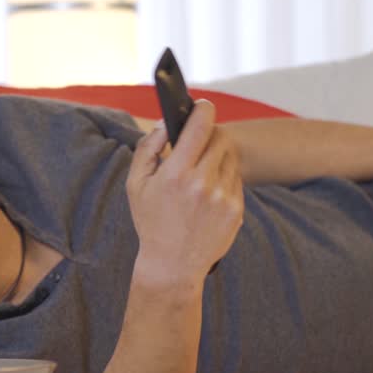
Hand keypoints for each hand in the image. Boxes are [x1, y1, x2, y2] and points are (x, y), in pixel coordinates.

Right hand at [126, 99, 243, 284]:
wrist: (172, 265)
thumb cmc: (151, 221)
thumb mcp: (136, 184)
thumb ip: (148, 148)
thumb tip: (165, 123)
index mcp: (176, 173)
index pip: (200, 125)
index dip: (203, 109)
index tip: (202, 106)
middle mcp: (203, 183)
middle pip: (220, 137)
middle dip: (209, 134)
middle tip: (198, 142)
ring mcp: (223, 198)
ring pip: (230, 158)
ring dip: (218, 158)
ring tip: (201, 174)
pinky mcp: (236, 210)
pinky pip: (236, 179)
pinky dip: (224, 179)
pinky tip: (208, 194)